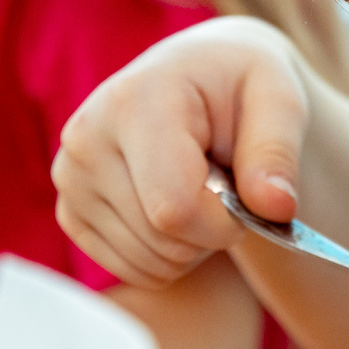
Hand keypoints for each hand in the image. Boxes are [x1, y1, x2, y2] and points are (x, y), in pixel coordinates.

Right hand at [53, 17, 312, 287]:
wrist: (201, 78)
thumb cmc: (242, 88)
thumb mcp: (279, 100)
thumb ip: (278, 152)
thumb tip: (276, 207)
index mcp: (134, 102)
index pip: (175, 208)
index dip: (226, 222)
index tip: (251, 195)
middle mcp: (86, 139)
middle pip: (163, 241)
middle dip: (213, 230)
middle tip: (226, 183)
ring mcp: (70, 178)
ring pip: (148, 262)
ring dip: (192, 244)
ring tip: (200, 188)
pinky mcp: (69, 210)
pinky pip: (131, 270)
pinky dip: (167, 255)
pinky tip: (174, 205)